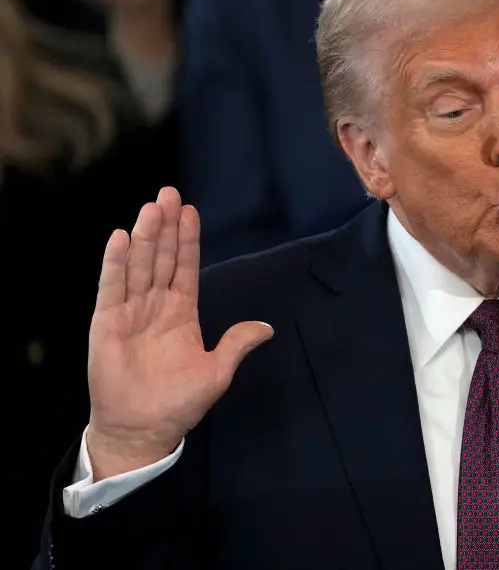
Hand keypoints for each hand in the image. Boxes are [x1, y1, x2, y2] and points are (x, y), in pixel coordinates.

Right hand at [86, 187, 273, 480]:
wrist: (143, 430)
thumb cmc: (178, 403)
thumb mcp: (217, 372)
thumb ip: (237, 344)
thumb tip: (267, 328)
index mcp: (181, 313)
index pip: (185, 267)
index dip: (188, 240)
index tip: (191, 211)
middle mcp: (155, 306)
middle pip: (162, 258)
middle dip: (166, 227)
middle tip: (169, 194)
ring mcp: (129, 312)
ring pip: (139, 267)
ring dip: (145, 237)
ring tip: (151, 208)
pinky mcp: (106, 324)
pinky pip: (112, 289)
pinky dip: (116, 264)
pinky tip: (121, 239)